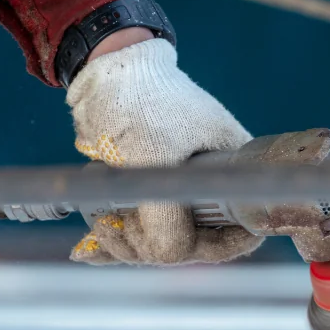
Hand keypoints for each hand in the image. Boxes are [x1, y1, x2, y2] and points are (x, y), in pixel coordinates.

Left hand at [67, 38, 263, 264]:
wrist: (102, 73)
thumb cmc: (138, 100)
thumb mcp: (153, 154)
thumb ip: (165, 213)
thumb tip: (169, 257)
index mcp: (230, 168)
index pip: (243, 227)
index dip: (217, 247)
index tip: (179, 251)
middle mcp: (208, 182)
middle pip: (193, 241)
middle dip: (153, 246)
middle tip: (117, 231)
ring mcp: (175, 188)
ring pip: (160, 239)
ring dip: (127, 242)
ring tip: (99, 226)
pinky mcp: (146, 190)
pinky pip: (135, 229)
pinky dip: (114, 240)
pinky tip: (86, 249)